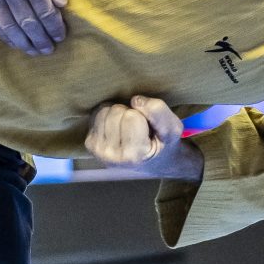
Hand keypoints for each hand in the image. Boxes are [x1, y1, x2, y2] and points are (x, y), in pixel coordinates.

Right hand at [0, 0, 67, 55]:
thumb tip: (62, 4)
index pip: (46, 12)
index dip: (54, 28)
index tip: (60, 36)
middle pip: (28, 23)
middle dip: (40, 40)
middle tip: (48, 50)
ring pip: (9, 26)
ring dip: (22, 42)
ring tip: (32, 51)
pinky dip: (3, 33)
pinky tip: (12, 40)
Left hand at [85, 96, 199, 178]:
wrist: (154, 162)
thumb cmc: (163, 144)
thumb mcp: (173, 128)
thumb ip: (159, 112)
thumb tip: (135, 100)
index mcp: (133, 155)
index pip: (132, 116)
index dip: (144, 115)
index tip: (149, 127)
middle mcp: (111, 156)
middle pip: (116, 112)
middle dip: (129, 113)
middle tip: (138, 127)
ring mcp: (98, 151)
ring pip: (104, 111)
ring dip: (118, 113)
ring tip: (128, 128)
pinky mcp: (90, 145)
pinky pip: (96, 115)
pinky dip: (108, 116)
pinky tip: (117, 128)